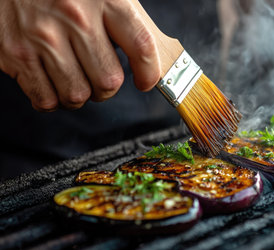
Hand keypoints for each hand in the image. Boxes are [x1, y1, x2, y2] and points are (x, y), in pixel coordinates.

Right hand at [0, 0, 160, 110]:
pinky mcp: (17, 53)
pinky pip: (46, 99)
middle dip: (107, 88)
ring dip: (79, 95)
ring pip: (77, 95)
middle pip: (108, 81)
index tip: (145, 82)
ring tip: (74, 79)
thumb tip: (145, 57)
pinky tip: (53, 83)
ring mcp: (44, 37)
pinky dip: (53, 100)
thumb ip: (121, 19)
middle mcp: (75, 18)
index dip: (149, 73)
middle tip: (99, 79)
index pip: (141, 46)